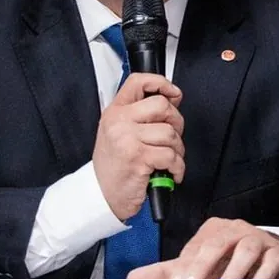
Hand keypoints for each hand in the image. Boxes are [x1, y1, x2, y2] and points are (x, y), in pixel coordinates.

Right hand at [92, 73, 184, 220]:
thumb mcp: (118, 133)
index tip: (173, 93)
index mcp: (115, 112)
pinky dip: (177, 167)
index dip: (161, 83)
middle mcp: (119, 122)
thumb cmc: (114, 167)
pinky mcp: (138, 158)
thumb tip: (171, 100)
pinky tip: (170, 172)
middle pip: (162, 105)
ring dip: (177, 150)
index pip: (138, 82)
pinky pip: (171, 155)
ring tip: (169, 160)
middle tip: (172, 138)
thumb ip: (140, 115)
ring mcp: (128, 139)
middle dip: (176, 123)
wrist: (101, 196)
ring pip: (170, 133)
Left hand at [126, 217, 278, 278]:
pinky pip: (270, 261)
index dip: (185, 266)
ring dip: (236, 269)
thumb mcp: (199, 266)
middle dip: (204, 265)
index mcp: (213, 230)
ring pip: (246, 249)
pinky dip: (262, 275)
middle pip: (218, 243)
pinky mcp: (277, 252)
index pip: (196, 247)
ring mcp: (257, 239)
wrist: (272, 257)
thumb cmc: (231, 261)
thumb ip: (167, 273)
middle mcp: (235, 230)